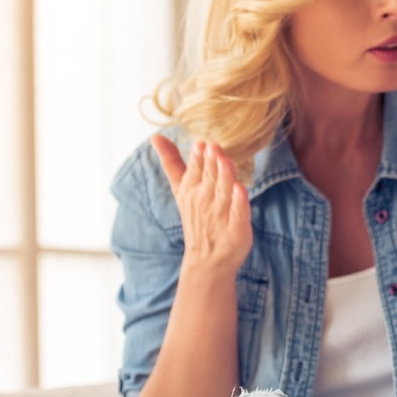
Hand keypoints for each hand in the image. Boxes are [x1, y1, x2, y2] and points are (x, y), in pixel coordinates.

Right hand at [151, 134, 251, 273]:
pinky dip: (239, 202)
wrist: (207, 259)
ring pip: (224, 191)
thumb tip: (155, 136)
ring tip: (225, 160)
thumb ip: (172, 162)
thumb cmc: (197, 217)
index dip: (198, 157)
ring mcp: (220, 215)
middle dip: (212, 162)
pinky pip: (238, 213)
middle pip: (210, 177)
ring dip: (224, 176)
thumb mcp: (181, 189)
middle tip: (213, 147)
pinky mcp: (236, 227)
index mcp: (190, 190)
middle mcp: (205, 201)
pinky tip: (241, 189)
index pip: (195, 170)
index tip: (201, 144)